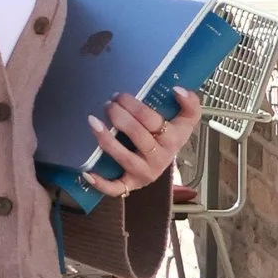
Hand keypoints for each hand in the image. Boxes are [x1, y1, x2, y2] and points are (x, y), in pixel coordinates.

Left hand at [87, 85, 202, 192]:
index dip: (134, 106)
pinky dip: (101, 183)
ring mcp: (145, 173)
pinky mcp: (131, 185)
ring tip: (93, 122)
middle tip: (108, 104)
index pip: (153, 121)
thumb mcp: (186, 118)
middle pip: (138, 135)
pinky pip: (116, 188)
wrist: (165, 160)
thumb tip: (177, 89)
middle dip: (120, 117)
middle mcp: (160, 158)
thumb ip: (190, 102)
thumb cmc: (170, 134)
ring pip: (125, 158)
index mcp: (173, 139)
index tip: (120, 96)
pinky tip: (87, 172)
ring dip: (107, 140)